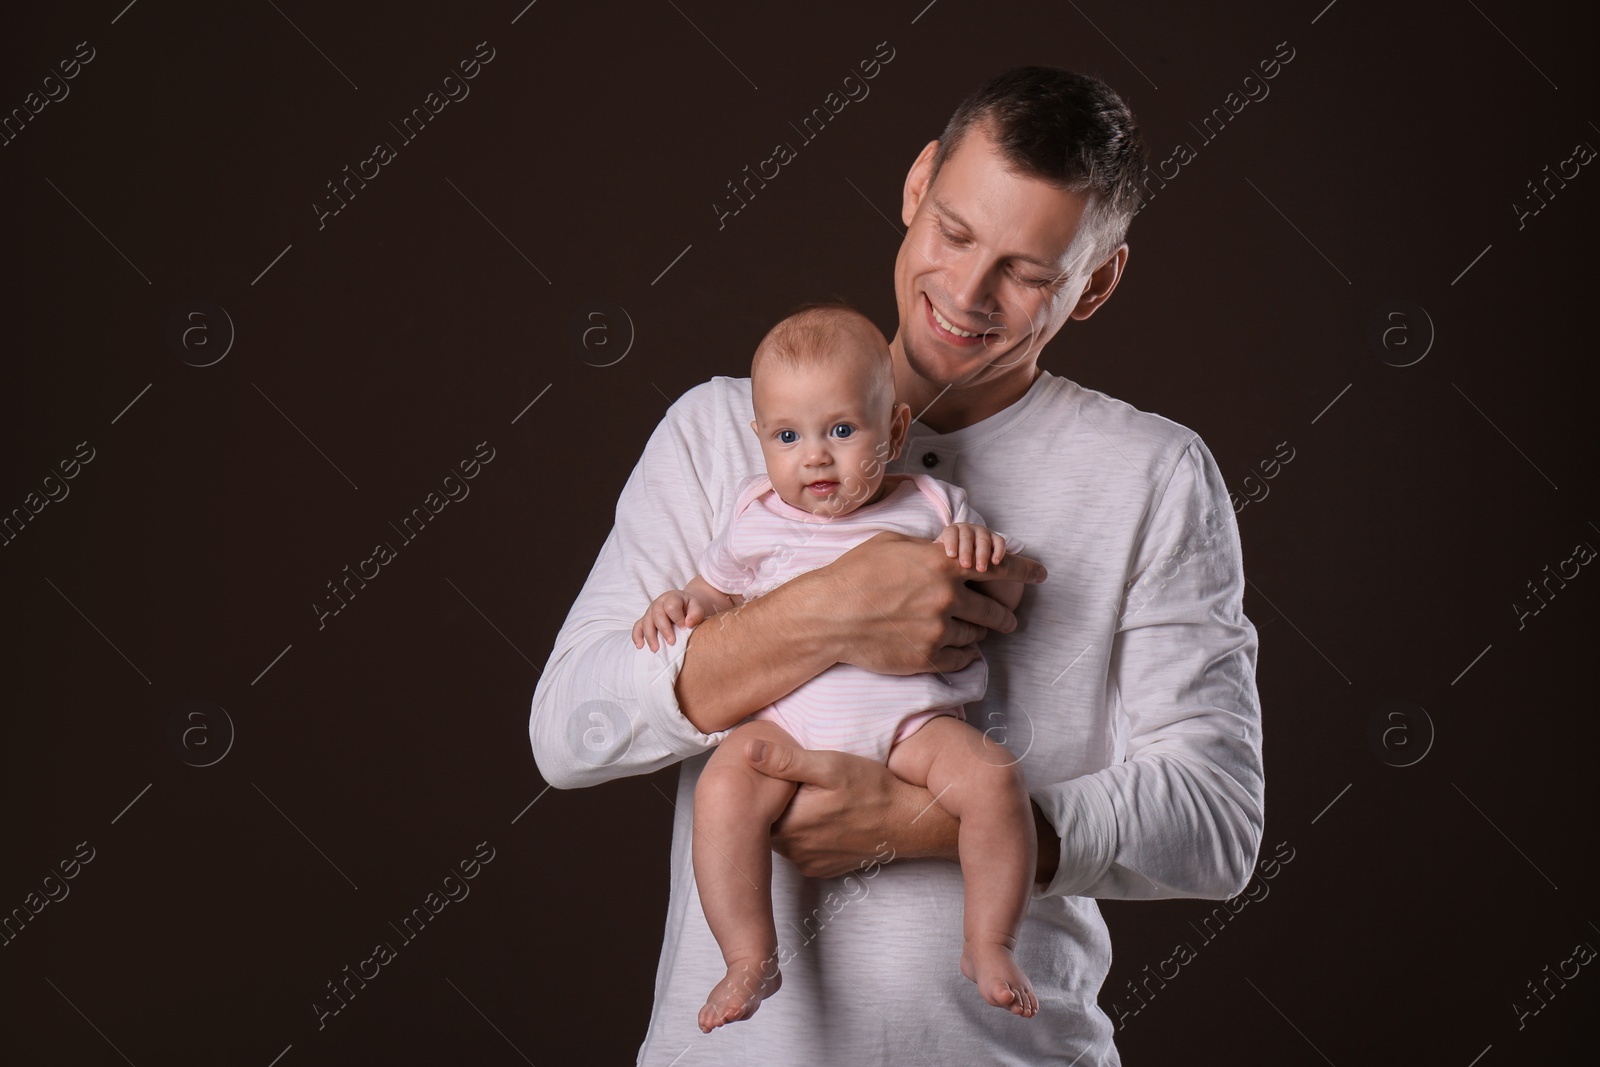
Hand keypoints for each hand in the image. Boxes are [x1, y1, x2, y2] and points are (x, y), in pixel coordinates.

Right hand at [632, 590, 704, 650]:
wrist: (683, 605)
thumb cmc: (690, 608)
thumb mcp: (697, 607)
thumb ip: (696, 614)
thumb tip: (688, 624)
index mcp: (672, 598)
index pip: (671, 607)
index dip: (677, 618)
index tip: (685, 628)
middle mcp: (658, 604)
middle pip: (657, 615)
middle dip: (664, 630)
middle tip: (671, 642)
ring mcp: (650, 612)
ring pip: (646, 622)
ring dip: (650, 636)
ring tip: (656, 649)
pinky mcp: (645, 620)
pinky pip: (637, 627)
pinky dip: (637, 636)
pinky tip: (640, 646)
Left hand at [748, 737, 957, 877]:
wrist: (907, 821)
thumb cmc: (871, 789)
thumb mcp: (830, 765)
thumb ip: (786, 761)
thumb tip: (748, 751)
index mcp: (789, 824)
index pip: (756, 807)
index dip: (761, 788)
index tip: (774, 774)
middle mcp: (794, 850)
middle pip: (768, 823)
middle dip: (774, 805)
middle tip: (793, 784)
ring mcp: (807, 863)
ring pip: (782, 838)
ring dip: (789, 820)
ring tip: (806, 799)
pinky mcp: (821, 870)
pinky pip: (800, 851)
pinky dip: (805, 836)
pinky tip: (821, 818)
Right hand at [812, 531, 1045, 675]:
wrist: (829, 615)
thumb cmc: (855, 574)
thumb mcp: (893, 544)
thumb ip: (928, 550)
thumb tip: (947, 550)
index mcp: (941, 563)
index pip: (998, 566)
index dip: (1024, 570)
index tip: (1041, 574)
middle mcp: (946, 596)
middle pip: (993, 609)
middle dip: (1003, 615)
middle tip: (1007, 619)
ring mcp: (938, 629)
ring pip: (976, 634)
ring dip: (975, 632)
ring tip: (964, 630)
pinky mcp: (928, 656)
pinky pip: (961, 657)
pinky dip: (961, 653)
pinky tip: (950, 647)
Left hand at [936, 522, 1006, 570]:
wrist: (970, 553)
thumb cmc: (950, 557)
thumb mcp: (940, 556)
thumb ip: (933, 558)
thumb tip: (919, 567)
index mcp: (952, 531)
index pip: (950, 533)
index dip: (951, 542)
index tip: (950, 555)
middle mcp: (967, 529)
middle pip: (967, 536)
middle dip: (966, 551)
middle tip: (965, 566)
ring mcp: (982, 532)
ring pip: (983, 539)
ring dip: (982, 554)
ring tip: (981, 569)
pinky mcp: (996, 538)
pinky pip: (999, 542)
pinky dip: (999, 551)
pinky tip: (996, 562)